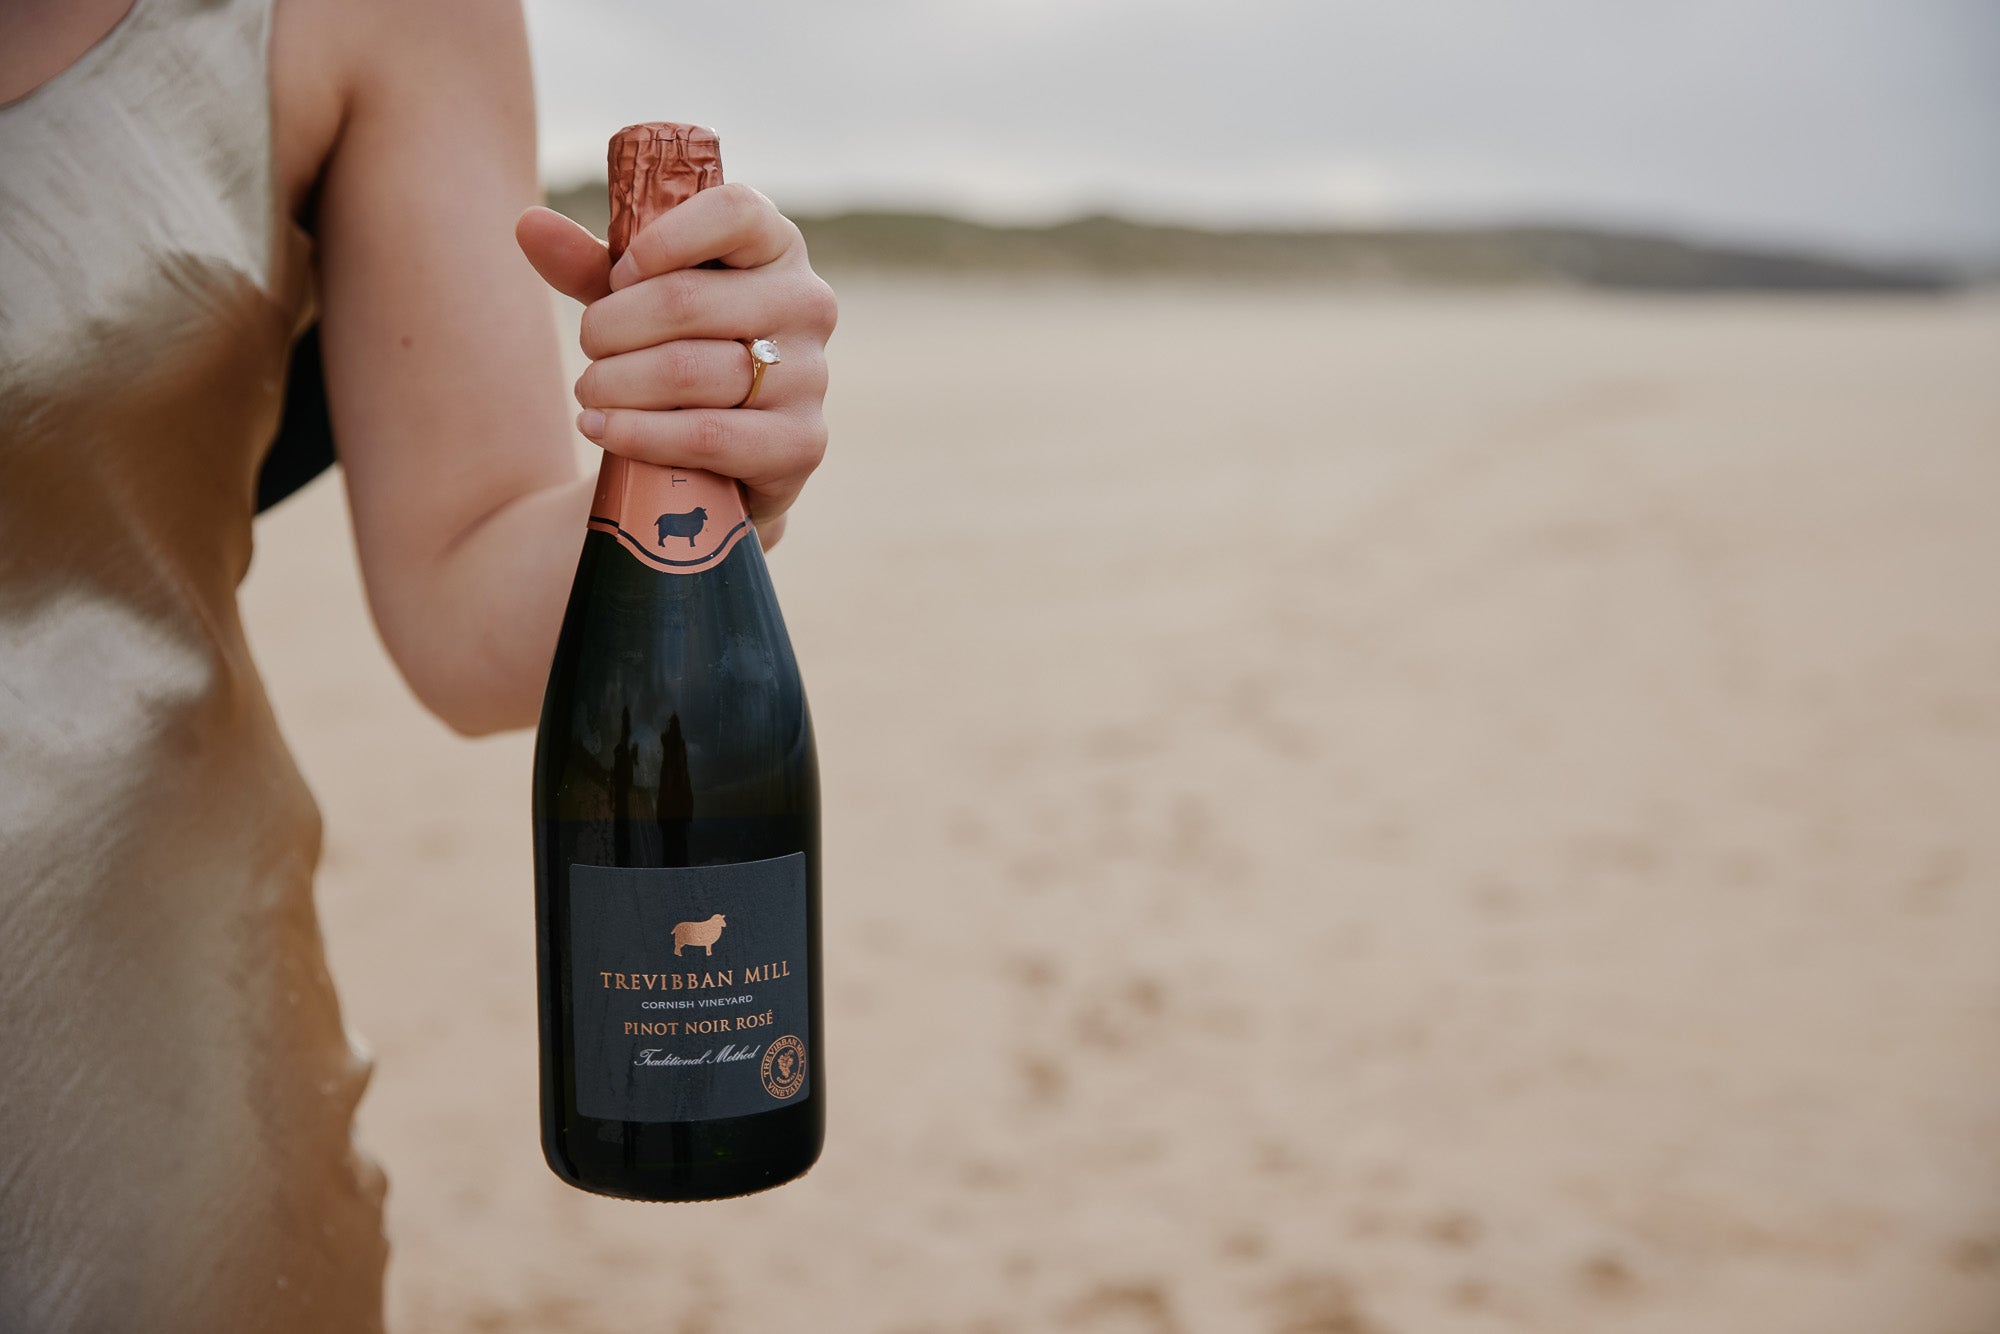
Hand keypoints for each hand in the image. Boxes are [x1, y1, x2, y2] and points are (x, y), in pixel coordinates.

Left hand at [516, 184, 836, 545]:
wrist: (719, 458)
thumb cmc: (681, 353)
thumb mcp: (638, 303)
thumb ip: (590, 264)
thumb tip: (528, 223)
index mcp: (776, 247)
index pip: (733, 211)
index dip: (660, 240)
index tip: (618, 275)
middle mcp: (807, 303)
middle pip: (687, 299)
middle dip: (611, 327)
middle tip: (588, 348)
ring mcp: (811, 376)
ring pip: (689, 370)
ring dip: (616, 383)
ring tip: (590, 394)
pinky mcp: (801, 443)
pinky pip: (706, 435)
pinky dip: (639, 434)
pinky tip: (602, 429)